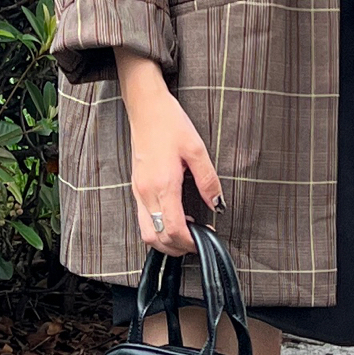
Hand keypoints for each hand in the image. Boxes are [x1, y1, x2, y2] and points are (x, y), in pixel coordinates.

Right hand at [113, 47, 224, 253]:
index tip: (205, 240)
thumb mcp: (197, 149)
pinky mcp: (136, 186)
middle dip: (177, 248)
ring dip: (165, 240)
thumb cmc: (169, 123)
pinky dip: (158, 228)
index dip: (190, 242)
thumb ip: (208, 180)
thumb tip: (217, 204)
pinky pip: (143, 219)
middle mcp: (146, 192)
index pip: (173, 229)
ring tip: (186, 232)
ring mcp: (138, 190)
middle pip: (156, 239)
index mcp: (162, 184)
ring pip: (146, 232)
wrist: (145, 107)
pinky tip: (175, 217)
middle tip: (197, 242)